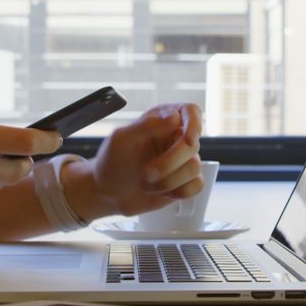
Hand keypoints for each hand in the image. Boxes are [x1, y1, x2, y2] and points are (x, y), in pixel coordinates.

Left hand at [84, 103, 203, 216]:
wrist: (108, 193)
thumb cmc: (112, 162)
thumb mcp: (122, 140)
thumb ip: (147, 126)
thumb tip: (175, 116)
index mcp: (161, 119)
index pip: (191, 111)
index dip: (194, 124)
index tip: (188, 140)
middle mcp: (175, 137)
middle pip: (192, 145)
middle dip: (169, 163)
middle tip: (146, 173)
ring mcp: (182, 160)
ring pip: (194, 168)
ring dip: (168, 181)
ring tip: (146, 183)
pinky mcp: (185, 181)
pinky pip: (197, 185)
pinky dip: (178, 192)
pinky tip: (160, 191)